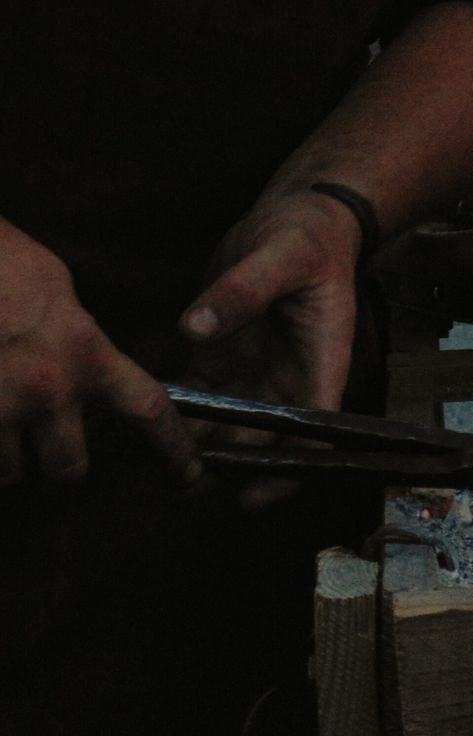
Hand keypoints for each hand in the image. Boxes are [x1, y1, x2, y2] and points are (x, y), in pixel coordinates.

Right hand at [0, 222, 197, 483]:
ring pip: (12, 473)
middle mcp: (48, 391)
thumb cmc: (0, 261)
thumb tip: (88, 366)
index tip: (189, 474)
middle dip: (62, 468)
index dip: (174, 447)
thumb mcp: (58, 290)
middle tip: (52, 451)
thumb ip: (80, 339)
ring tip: (4, 427)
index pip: (149, 410)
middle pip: (70, 467)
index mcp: (86, 353)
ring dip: (9, 461)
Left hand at [178, 190, 362, 496]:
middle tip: (186, 484)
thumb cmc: (309, 238)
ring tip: (158, 467)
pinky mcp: (224, 354)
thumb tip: (195, 329)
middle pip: (268, 438)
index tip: (256, 492)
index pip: (314, 427)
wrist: (301, 218)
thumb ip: (243, 291)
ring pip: (230, 424)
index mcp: (320, 360)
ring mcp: (256, 369)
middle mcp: (290, 375)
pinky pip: (200, 396)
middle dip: (233, 466)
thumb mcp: (283, 256)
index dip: (292, 466)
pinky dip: (177, 413)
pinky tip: (146, 423)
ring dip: (201, 448)